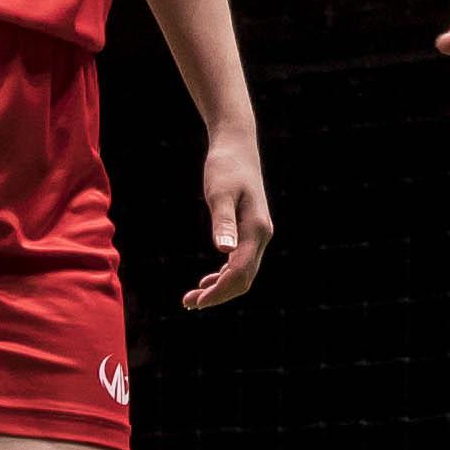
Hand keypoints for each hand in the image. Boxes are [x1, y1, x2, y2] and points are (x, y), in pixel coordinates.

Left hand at [180, 127, 274, 308]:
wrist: (237, 146)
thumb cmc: (225, 167)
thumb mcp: (219, 193)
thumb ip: (222, 222)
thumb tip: (223, 251)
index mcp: (256, 230)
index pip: (239, 272)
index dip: (219, 291)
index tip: (195, 301)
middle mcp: (261, 236)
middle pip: (244, 278)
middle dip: (218, 294)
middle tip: (188, 303)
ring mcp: (257, 234)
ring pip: (243, 273)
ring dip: (220, 288)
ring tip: (193, 296)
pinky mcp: (250, 230)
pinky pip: (241, 262)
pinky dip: (224, 275)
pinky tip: (207, 279)